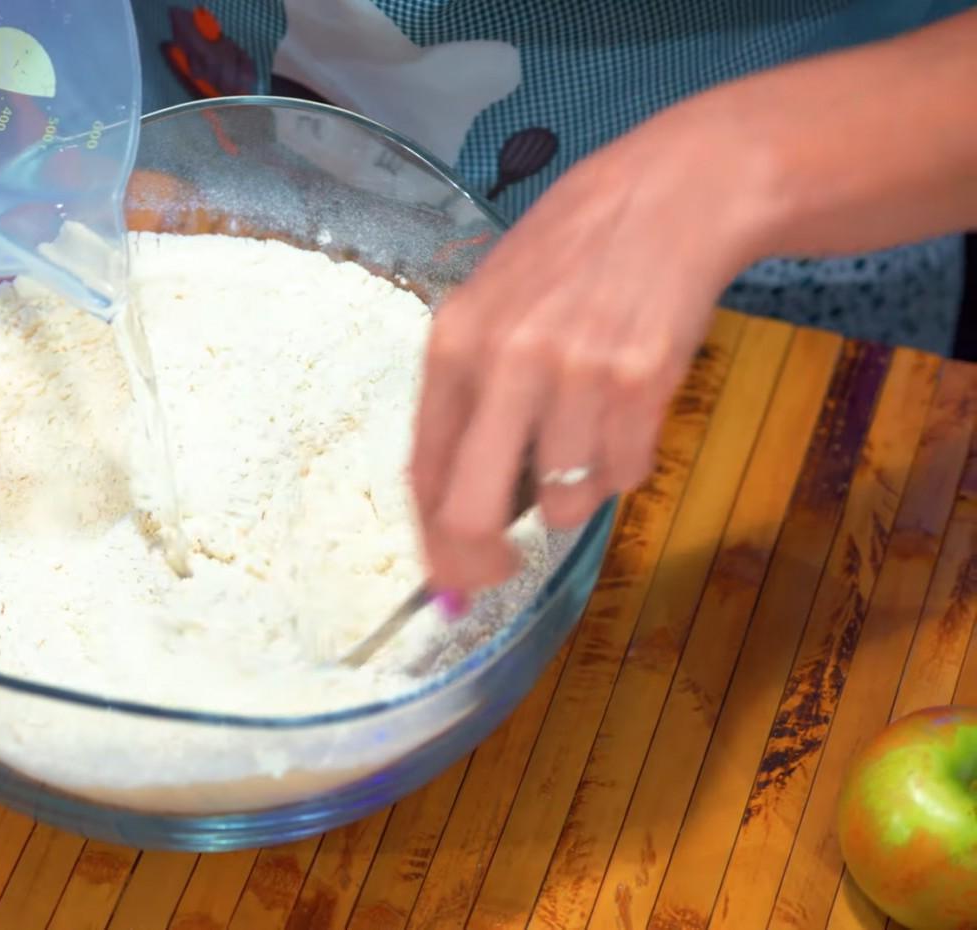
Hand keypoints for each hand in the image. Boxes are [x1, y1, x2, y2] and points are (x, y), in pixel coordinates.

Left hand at [410, 110, 768, 593]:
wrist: (671, 195)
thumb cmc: (571, 257)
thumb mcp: (493, 308)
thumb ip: (470, 398)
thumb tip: (462, 512)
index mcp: (454, 342)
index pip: (423, 469)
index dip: (434, 539)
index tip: (450, 576)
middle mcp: (505, 361)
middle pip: (473, 508)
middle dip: (483, 557)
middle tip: (503, 566)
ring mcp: (575, 374)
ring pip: (562, 504)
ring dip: (574, 493)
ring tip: (589, 432)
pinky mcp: (642, 383)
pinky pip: (623, 476)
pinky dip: (625, 464)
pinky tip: (628, 412)